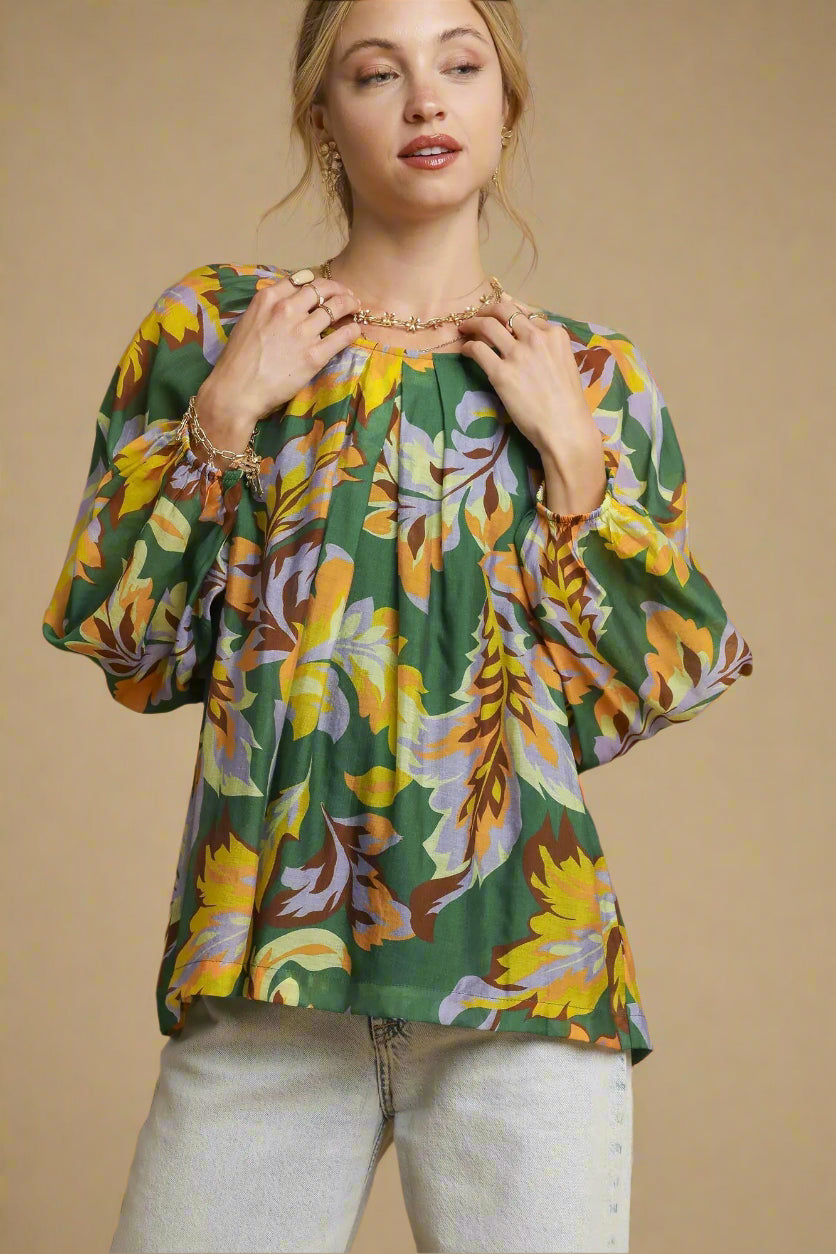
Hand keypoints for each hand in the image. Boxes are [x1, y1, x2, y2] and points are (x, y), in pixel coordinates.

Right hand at [196, 273, 361, 452]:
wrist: (235, 391)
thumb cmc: (237, 361)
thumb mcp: (248, 322)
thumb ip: (268, 310)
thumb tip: (285, 305)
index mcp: (268, 299)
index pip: (302, 279)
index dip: (318, 282)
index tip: (325, 288)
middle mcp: (287, 309)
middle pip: (322, 289)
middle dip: (338, 289)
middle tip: (347, 296)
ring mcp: (302, 332)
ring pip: (336, 307)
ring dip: (350, 305)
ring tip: (356, 308)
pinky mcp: (314, 355)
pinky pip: (343, 336)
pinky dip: (353, 330)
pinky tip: (356, 329)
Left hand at [456, 296, 597, 460]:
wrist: (565, 427)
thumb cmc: (568, 402)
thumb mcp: (565, 364)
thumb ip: (548, 348)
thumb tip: (528, 337)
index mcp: (555, 334)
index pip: (526, 313)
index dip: (509, 311)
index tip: (499, 314)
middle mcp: (536, 338)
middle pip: (504, 311)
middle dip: (487, 309)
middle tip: (477, 314)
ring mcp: (517, 354)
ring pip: (487, 325)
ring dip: (472, 323)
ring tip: (464, 328)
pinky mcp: (501, 373)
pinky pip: (477, 350)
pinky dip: (468, 346)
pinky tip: (465, 350)